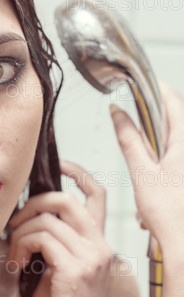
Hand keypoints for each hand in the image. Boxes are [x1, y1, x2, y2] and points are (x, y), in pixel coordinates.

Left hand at [8, 161, 111, 296]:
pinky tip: (17, 266)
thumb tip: (26, 214)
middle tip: (15, 224)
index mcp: (98, 242)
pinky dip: (21, 246)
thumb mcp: (60, 267)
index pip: (97, 194)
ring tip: (13, 254)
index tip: (59, 165)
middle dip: (33, 203)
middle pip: (65, 198)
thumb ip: (55, 240)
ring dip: (20, 232)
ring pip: (46, 219)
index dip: (78, 172)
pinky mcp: (75, 270)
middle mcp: (99, 245)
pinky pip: (40, 238)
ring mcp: (90, 257)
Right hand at [110, 82, 183, 257]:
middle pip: (175, 118)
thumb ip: (130, 139)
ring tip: (145, 156)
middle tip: (136, 119)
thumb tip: (118, 113)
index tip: (141, 82)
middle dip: (155, 117)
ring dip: (159, 140)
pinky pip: (177, 155)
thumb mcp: (142, 172)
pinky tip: (154, 176)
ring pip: (175, 137)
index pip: (172, 101)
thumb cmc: (171, 214)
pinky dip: (164, 157)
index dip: (156, 88)